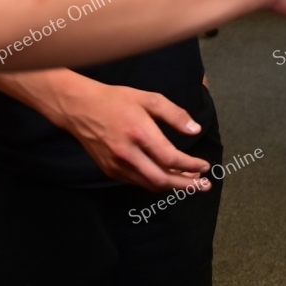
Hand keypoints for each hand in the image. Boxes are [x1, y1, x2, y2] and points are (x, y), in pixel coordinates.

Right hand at [43, 75, 212, 191]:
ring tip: (190, 182)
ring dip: (172, 186)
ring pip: (149, 184)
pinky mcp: (109, 171)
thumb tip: (195, 130)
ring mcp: (116, 166)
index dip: (191, 165)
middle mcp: (128, 154)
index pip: (170, 159)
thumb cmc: (118, 100)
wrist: (80, 109)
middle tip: (205, 186)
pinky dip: (155, 182)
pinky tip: (167, 177)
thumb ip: (175, 115)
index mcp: (140, 134)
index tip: (205, 166)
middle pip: (161, 179)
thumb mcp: (150, 99)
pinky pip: (137, 181)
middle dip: (186, 185)